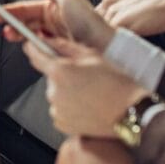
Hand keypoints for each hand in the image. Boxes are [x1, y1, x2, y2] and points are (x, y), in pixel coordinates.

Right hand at [0, 0, 115, 51]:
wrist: (105, 46)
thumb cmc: (90, 21)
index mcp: (54, 6)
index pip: (26, 8)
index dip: (9, 11)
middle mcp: (54, 21)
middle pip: (26, 23)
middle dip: (12, 26)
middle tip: (4, 31)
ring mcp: (56, 36)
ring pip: (31, 36)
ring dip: (22, 37)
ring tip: (17, 39)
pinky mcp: (59, 50)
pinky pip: (40, 48)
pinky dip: (33, 48)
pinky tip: (32, 48)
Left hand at [21, 37, 149, 138]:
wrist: (131, 112)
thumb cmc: (116, 83)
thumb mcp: (92, 55)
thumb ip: (64, 46)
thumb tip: (46, 39)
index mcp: (59, 71)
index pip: (34, 54)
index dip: (34, 47)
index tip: (34, 44)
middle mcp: (54, 92)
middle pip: (49, 75)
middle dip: (61, 72)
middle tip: (83, 74)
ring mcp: (57, 109)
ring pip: (55, 93)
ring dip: (66, 91)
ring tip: (89, 92)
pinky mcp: (61, 124)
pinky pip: (60, 109)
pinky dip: (69, 106)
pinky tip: (87, 105)